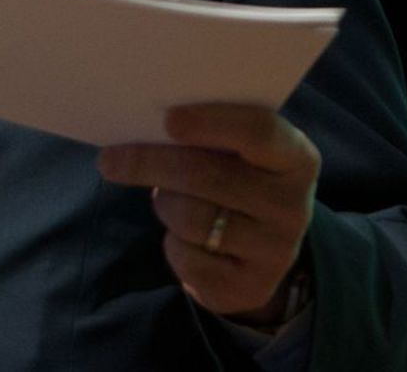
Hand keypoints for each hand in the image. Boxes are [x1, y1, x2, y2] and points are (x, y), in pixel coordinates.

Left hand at [97, 103, 318, 323]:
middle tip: (110, 160)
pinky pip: (188, 259)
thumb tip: (144, 123)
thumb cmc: (234, 179)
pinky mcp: (251, 288)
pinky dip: (173, 245)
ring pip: (192, 218)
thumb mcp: (236, 152)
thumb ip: (206, 133)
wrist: (258, 250)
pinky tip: (185, 238)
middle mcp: (293, 205)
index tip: (168, 119)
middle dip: (150, 164)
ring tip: (168, 199)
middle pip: (207, 176)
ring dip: (164, 205)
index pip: (258, 132)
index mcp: (295, 157)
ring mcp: (277, 251)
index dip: (210, 123)